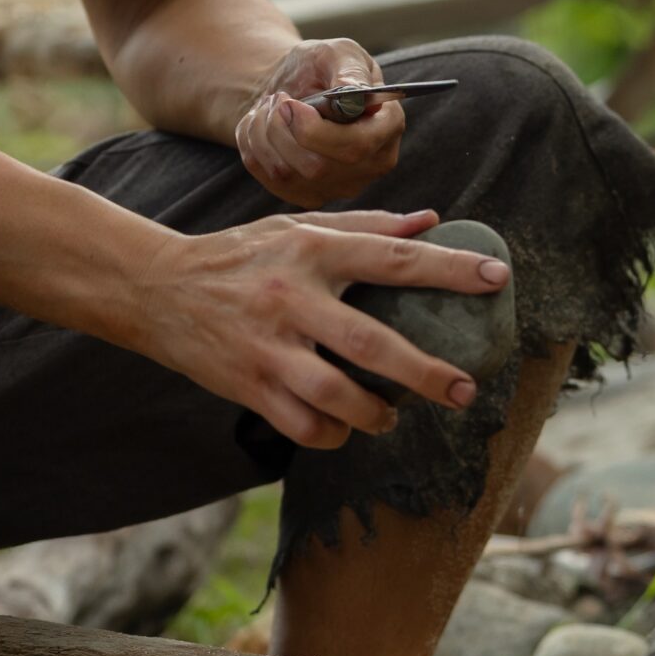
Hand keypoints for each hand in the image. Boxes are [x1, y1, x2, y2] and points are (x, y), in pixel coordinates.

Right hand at [126, 207, 509, 448]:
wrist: (156, 288)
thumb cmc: (239, 256)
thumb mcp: (295, 226)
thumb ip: (363, 226)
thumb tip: (430, 221)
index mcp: (310, 250)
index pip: (392, 257)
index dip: (449, 267)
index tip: (498, 278)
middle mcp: (291, 296)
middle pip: (371, 343)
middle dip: (426, 373)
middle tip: (465, 390)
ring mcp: (267, 345)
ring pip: (336, 397)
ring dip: (377, 414)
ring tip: (393, 416)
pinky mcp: (247, 384)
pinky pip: (303, 426)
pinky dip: (333, 433)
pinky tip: (343, 426)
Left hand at [233, 38, 405, 207]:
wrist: (292, 88)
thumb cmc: (321, 67)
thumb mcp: (339, 52)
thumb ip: (349, 69)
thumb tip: (354, 92)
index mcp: (387, 126)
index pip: (357, 147)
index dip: (315, 130)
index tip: (291, 104)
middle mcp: (370, 164)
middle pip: (316, 166)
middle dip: (282, 129)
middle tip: (277, 99)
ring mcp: (339, 185)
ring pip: (287, 172)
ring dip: (265, 132)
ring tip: (271, 106)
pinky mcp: (306, 194)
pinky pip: (267, 177)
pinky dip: (254, 145)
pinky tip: (263, 126)